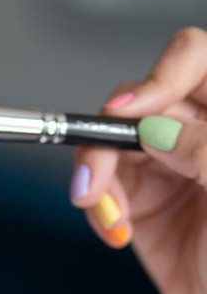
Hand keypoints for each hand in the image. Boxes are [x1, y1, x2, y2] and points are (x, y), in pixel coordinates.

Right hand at [69, 25, 206, 293]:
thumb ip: (202, 146)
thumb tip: (152, 125)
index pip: (195, 62)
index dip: (161, 76)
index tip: (129, 111)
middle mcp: (201, 134)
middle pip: (142, 101)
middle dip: (113, 135)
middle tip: (98, 173)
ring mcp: (172, 166)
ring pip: (113, 141)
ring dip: (98, 174)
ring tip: (105, 214)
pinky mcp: (144, 202)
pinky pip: (104, 186)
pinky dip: (99, 206)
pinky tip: (115, 231)